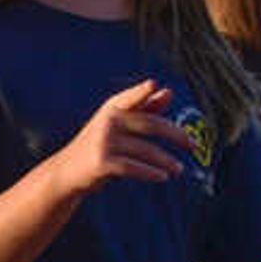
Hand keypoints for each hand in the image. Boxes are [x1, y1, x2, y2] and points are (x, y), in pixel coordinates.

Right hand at [56, 81, 190, 195]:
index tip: (153, 84)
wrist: (66, 172)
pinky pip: (134, 167)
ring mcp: (103, 142)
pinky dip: (151, 173)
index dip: (141, 91)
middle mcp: (107, 122)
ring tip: (179, 169)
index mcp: (111, 109)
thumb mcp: (118, 126)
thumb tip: (168, 91)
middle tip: (194, 146)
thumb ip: (144, 108)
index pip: (131, 97)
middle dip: (176, 135)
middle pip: (150, 124)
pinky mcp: (102, 162)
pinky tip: (163, 177)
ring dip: (167, 161)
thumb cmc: (98, 146)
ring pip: (146, 150)